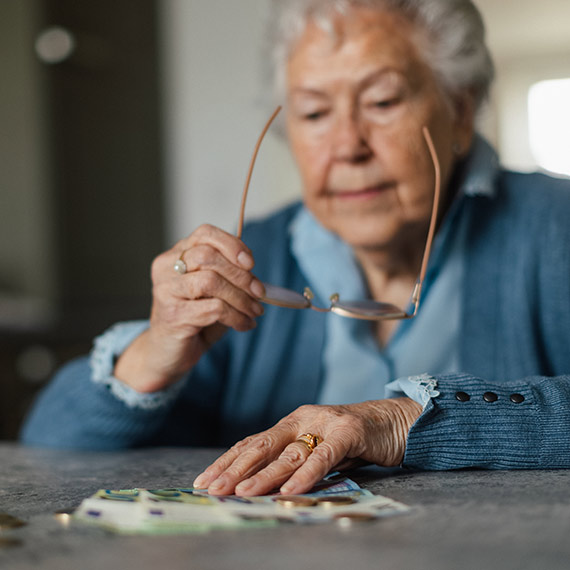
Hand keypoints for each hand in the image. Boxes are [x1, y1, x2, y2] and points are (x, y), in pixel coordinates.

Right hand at [114, 224, 264, 392]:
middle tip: (259, 293)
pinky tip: (243, 325)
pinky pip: (213, 309)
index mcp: (176, 255)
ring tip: (254, 312)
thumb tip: (255, 275)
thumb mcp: (212, 292)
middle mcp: (166, 268)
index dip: (232, 244)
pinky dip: (236, 317)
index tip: (251, 263)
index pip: (204, 234)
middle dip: (241, 275)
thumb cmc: (193, 318)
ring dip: (240, 298)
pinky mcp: (172, 315)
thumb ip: (228, 276)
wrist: (167, 352)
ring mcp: (166, 291)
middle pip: (208, 256)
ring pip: (211, 281)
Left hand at [193, 397, 422, 495]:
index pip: (252, 443)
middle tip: (212, 489)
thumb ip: (292, 462)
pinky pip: (324, 457)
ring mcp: (325, 424)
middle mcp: (303, 419)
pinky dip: (306, 474)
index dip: (226, 461)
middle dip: (234, 469)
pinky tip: (290, 490)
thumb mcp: (317, 450)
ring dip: (264, 475)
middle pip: (262, 446)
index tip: (204, 481)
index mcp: (291, 423)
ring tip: (241, 492)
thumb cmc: (352, 440)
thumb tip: (257, 486)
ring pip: (289, 452)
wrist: (394, 422)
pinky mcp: (349, 433)